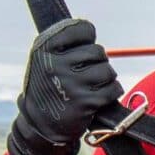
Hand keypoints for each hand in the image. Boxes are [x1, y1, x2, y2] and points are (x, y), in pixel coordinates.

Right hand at [8, 18, 123, 154]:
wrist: (41, 126)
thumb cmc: (50, 86)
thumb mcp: (45, 59)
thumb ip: (64, 41)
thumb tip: (89, 28)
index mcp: (44, 47)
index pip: (83, 28)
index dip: (88, 40)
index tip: (80, 50)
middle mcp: (54, 64)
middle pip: (98, 51)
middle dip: (97, 63)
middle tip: (84, 75)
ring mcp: (69, 83)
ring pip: (108, 71)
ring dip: (105, 79)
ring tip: (90, 87)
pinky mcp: (84, 102)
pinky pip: (113, 89)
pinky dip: (111, 93)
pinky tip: (99, 98)